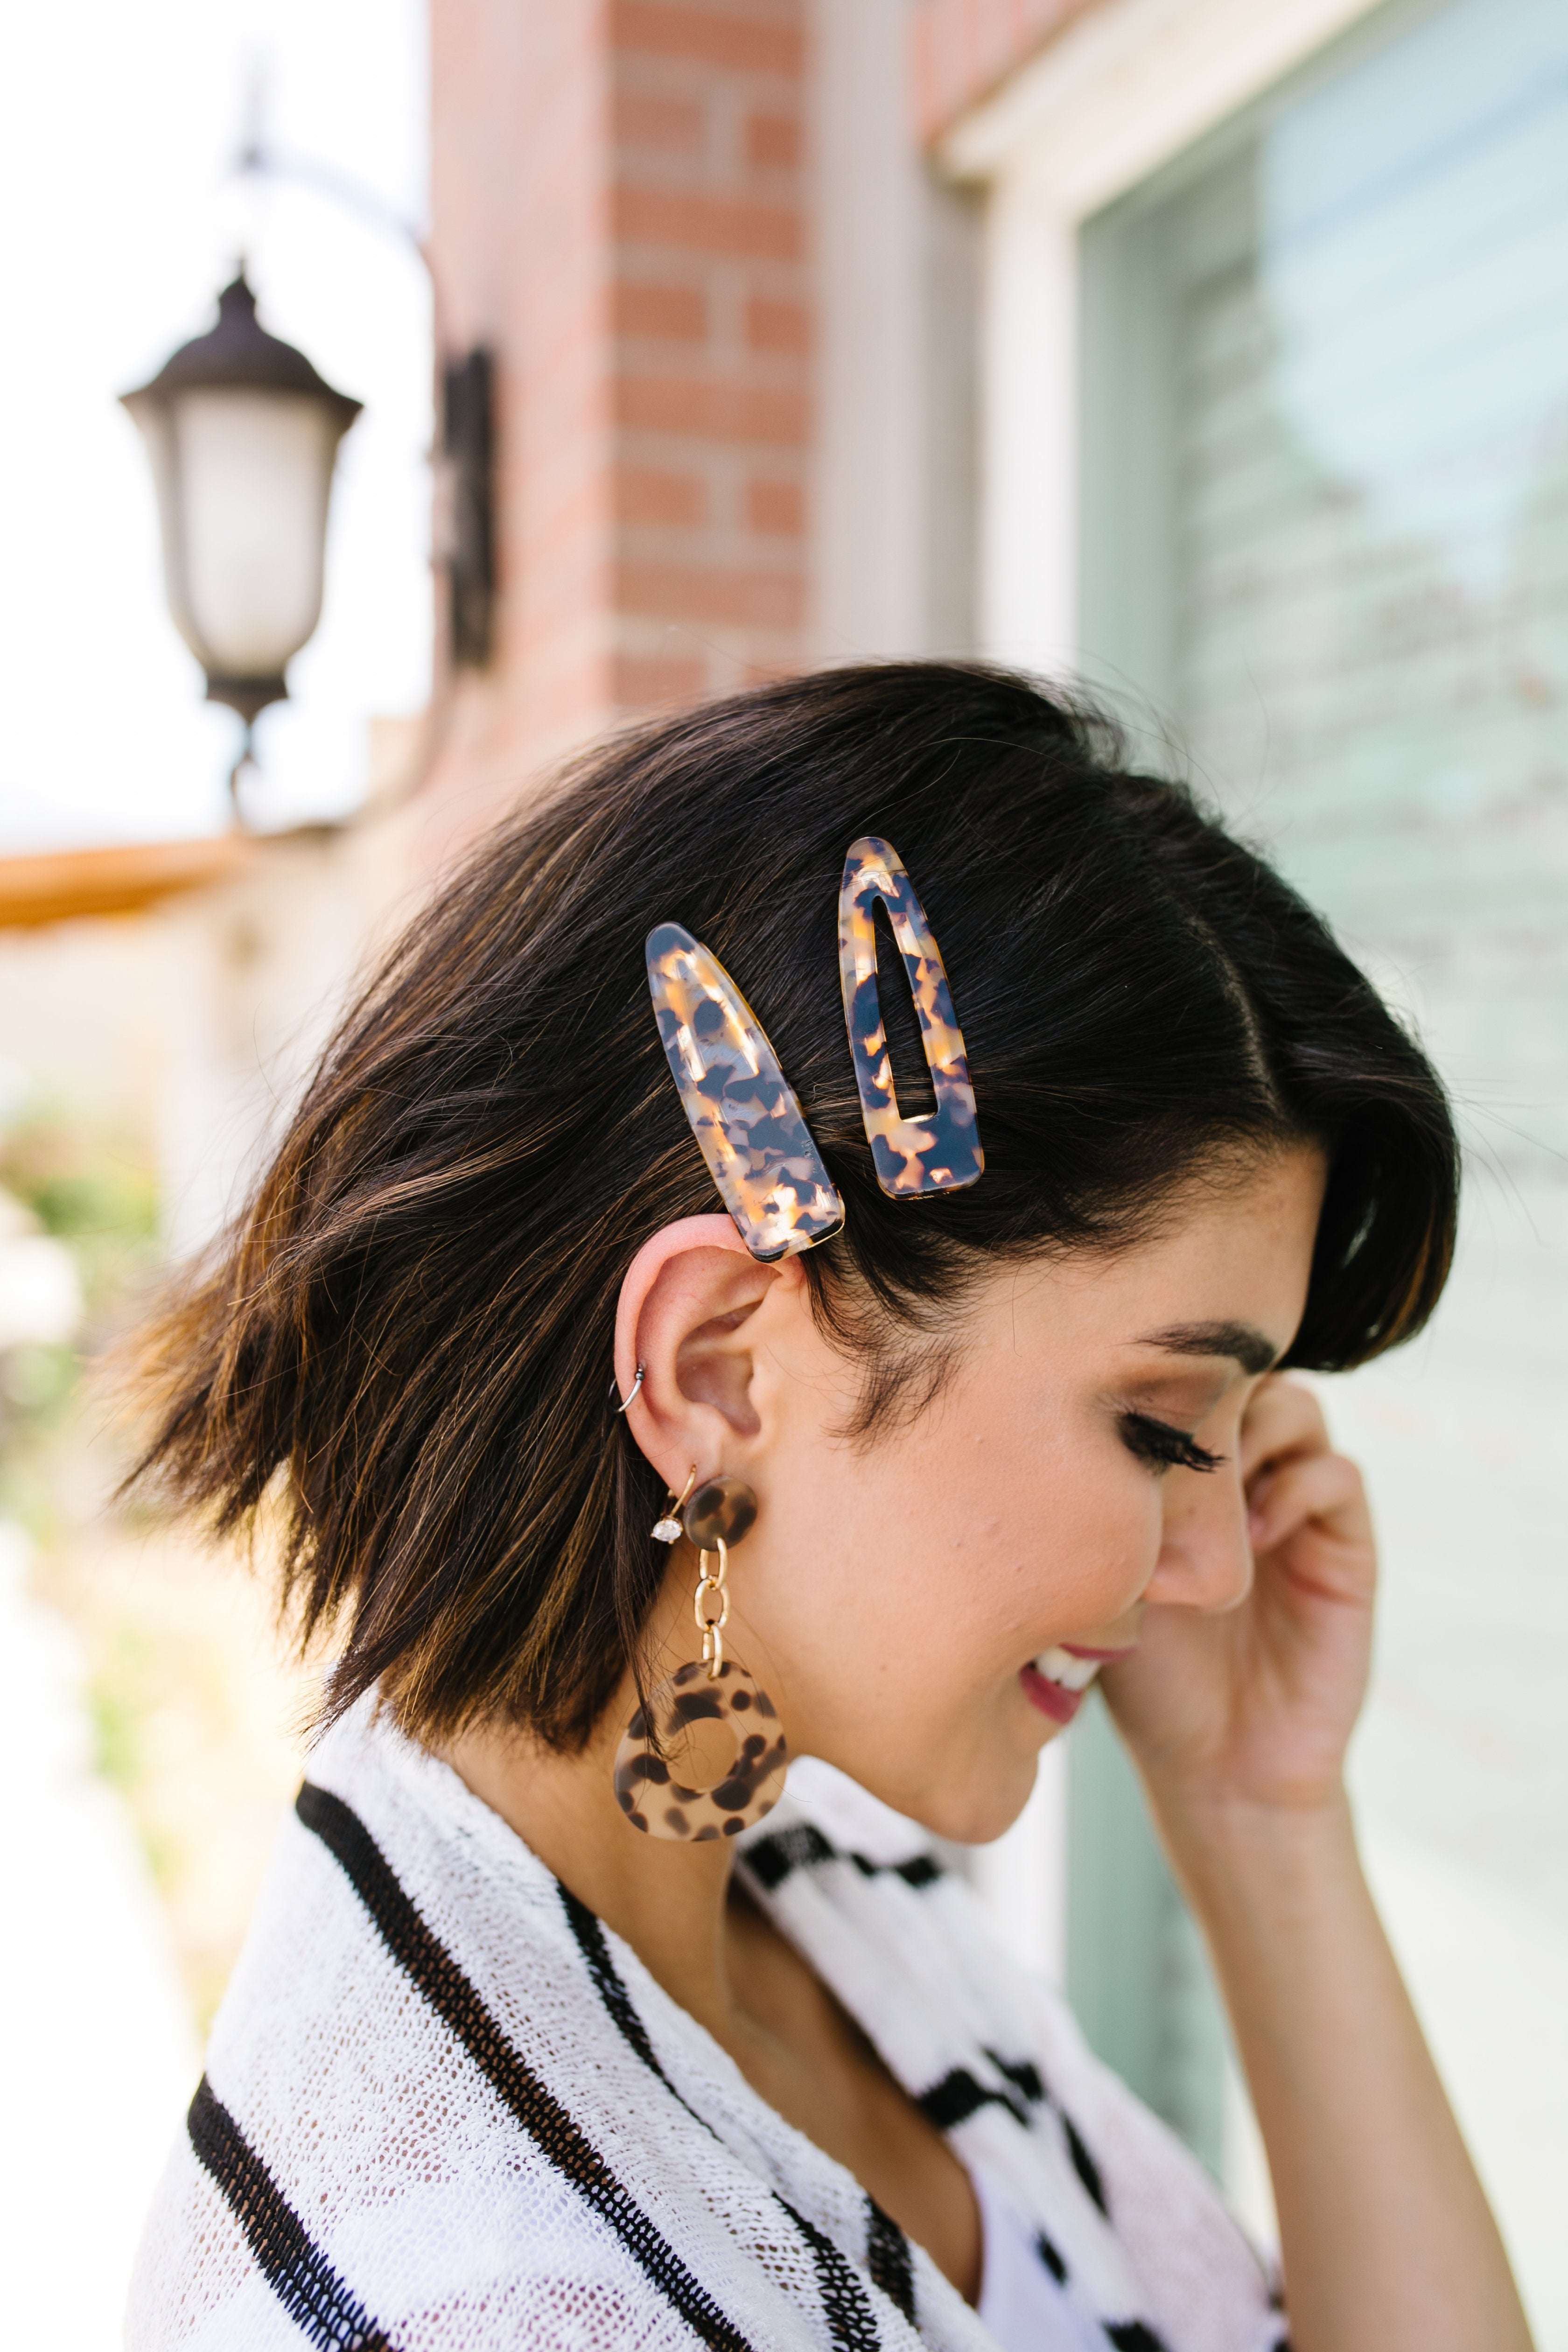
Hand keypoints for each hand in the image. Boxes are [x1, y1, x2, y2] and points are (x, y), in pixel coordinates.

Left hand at [1101, 1375, 1376, 1827]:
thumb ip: (1096, 1511)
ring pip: (1298, 1407)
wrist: (1216, 1770)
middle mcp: (1251, 1478)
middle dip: (1211, 1389)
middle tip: (1169, 1437)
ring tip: (1212, 1489)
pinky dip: (1296, 1487)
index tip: (1117, 1408)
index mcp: (1192, 1478)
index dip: (1157, 1376)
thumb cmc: (1147, 1681)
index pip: (1186, 1381)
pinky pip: (1338, 1477)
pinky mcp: (1346, 1550)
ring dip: (1254, 1430)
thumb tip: (1046, 1433)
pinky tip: (1251, 1537)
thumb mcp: (1106, 1580)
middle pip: (1246, 1372)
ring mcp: (1301, 1509)